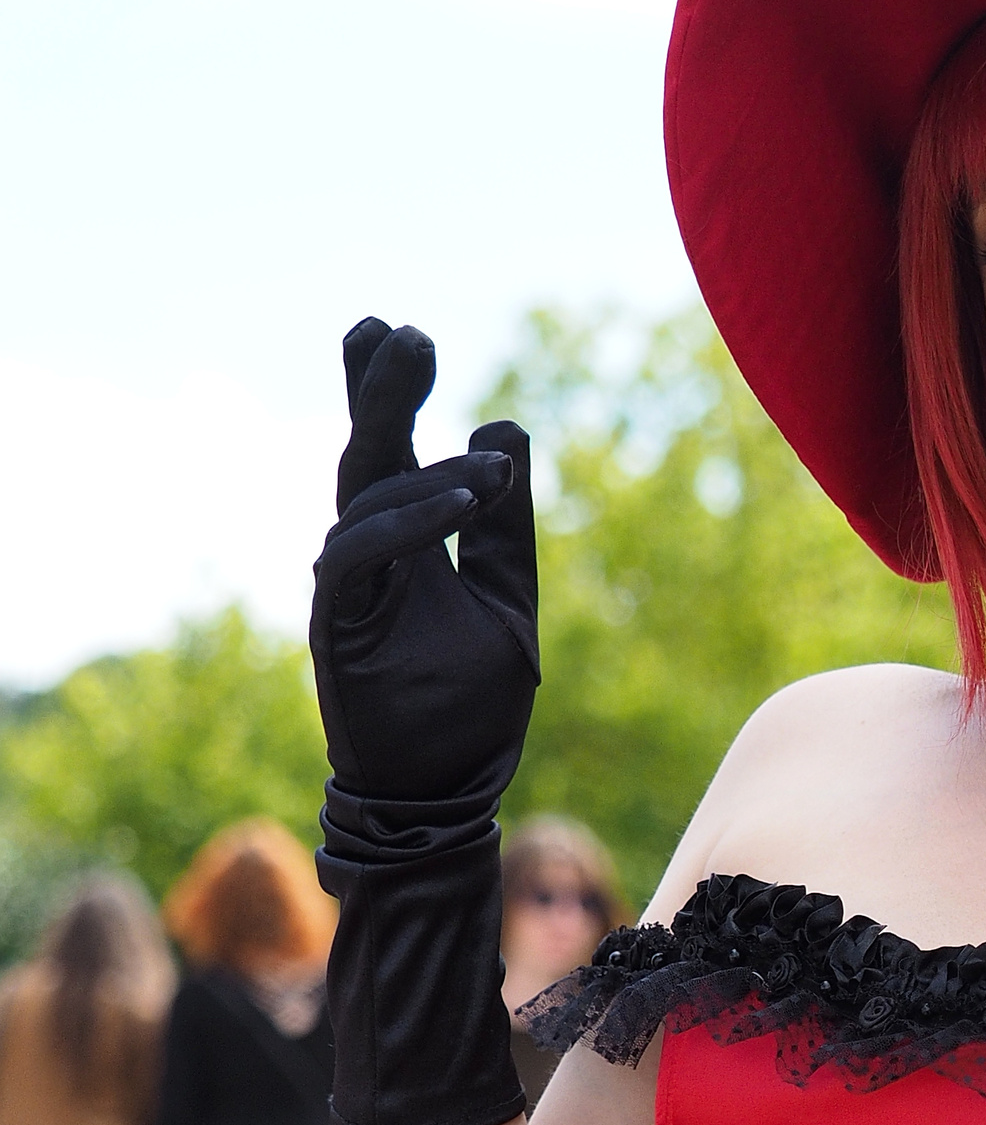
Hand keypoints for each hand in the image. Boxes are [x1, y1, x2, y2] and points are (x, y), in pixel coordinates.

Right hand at [309, 320, 537, 809]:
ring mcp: (349, 590)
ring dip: (420, 467)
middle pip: (364, 455)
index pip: (391, 452)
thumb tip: (504, 428)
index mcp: (406, 545)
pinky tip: (461, 502)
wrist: (445, 794)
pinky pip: (358, 559)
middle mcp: (369, 558)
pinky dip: (407, 526)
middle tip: (400, 331)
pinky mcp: (339, 627)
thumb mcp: (508, 602)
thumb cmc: (472, 708)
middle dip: (379, 391)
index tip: (408, 336)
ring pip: (364, 500)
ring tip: (486, 471)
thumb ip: (504, 527)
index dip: (391, 392)